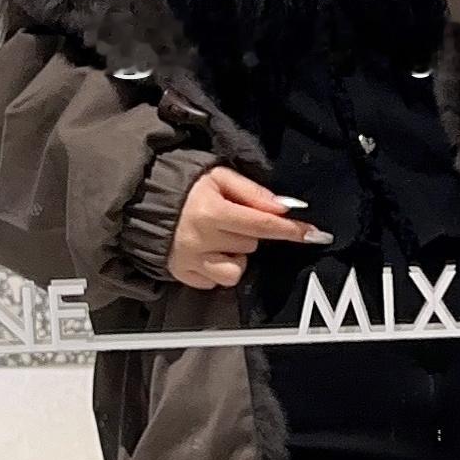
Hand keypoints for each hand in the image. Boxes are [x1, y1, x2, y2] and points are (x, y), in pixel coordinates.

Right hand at [169, 165, 328, 291]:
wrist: (144, 201)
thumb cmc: (186, 187)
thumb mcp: (219, 177)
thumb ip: (252, 192)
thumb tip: (283, 207)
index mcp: (212, 211)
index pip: (263, 224)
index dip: (291, 230)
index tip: (314, 234)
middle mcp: (202, 240)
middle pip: (251, 244)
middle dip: (248, 231)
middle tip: (229, 217)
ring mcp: (192, 261)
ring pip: (237, 270)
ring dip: (235, 255)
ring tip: (219, 239)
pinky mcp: (183, 275)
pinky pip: (216, 282)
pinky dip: (217, 268)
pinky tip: (208, 252)